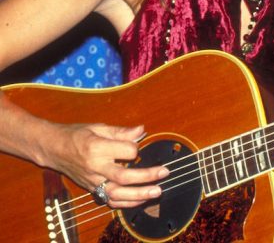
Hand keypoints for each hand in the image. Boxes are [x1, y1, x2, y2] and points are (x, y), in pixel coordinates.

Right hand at [50, 123, 168, 207]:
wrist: (53, 148)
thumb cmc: (76, 135)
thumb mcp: (98, 127)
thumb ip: (121, 131)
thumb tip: (142, 130)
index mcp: (97, 148)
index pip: (126, 151)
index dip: (136, 148)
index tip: (137, 143)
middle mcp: (95, 167)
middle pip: (124, 177)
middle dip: (146, 176)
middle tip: (164, 173)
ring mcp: (93, 181)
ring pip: (118, 194)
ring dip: (140, 194)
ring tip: (157, 191)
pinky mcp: (91, 189)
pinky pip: (110, 201)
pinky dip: (126, 203)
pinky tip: (141, 200)